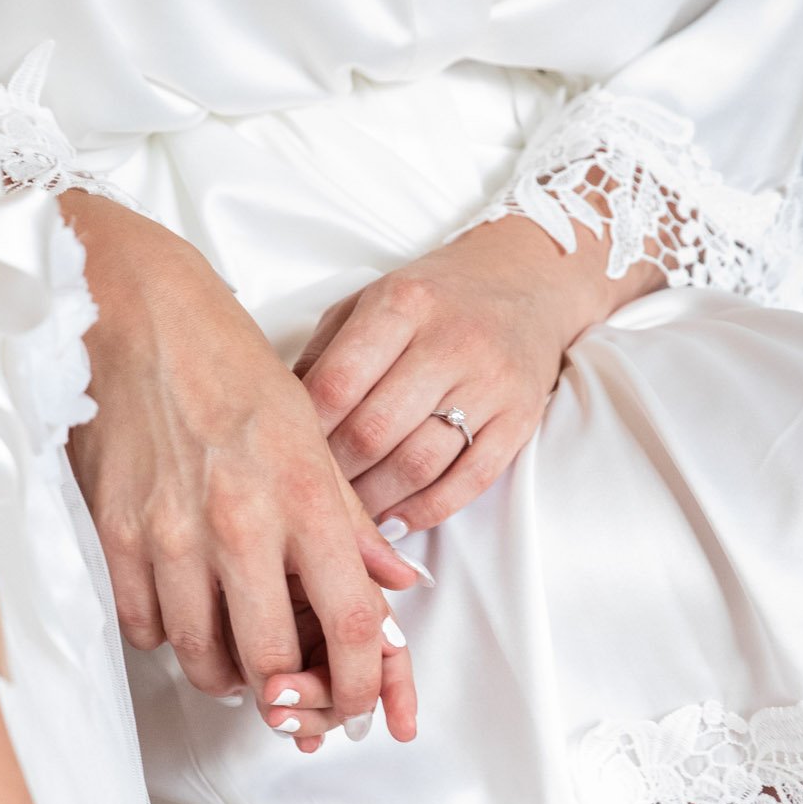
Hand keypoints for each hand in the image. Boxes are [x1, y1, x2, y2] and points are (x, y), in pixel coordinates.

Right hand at [62, 195, 419, 738]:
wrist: (133, 312)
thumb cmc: (227, 364)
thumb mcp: (309, 433)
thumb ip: (351, 521)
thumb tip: (396, 586)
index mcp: (304, 496)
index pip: (353, 625)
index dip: (361, 685)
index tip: (356, 703)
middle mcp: (240, 523)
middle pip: (273, 661)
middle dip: (287, 693)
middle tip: (289, 687)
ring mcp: (170, 533)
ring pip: (202, 656)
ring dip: (225, 672)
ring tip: (236, 655)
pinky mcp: (115, 533)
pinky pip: (144, 626)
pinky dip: (166, 635)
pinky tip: (181, 610)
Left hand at [298, 215, 656, 531]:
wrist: (526, 283)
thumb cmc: (432, 300)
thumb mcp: (368, 302)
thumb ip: (323, 354)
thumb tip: (275, 417)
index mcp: (402, 305)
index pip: (338, 383)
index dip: (305, 431)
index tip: (285, 455)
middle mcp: (450, 341)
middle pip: (374, 431)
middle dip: (336, 474)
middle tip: (313, 495)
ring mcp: (491, 383)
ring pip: (419, 464)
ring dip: (375, 501)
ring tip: (349, 514)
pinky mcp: (521, 418)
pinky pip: (469, 481)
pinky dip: (426, 510)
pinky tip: (396, 520)